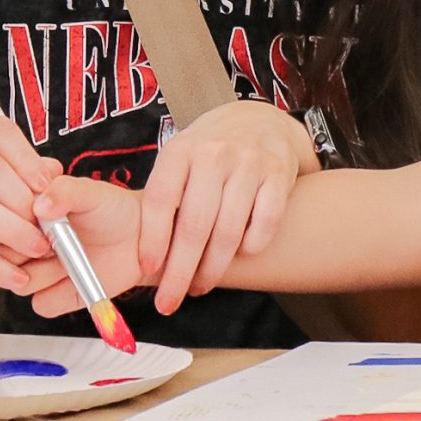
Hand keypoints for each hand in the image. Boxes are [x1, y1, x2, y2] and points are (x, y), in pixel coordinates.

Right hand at [0, 116, 57, 292]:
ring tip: (39, 247)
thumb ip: (39, 171)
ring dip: (12, 231)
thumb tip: (50, 176)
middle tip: (47, 222)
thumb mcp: (19, 176)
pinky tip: (18, 275)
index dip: (26, 157)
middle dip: (23, 198)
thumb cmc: (1, 201)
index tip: (47, 184)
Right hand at [26, 174, 146, 319]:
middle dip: (26, 248)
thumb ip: (64, 191)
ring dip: (45, 270)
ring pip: (18, 282)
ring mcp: (36, 272)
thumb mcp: (88, 191)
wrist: (140, 237)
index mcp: (21, 214)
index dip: (12, 221)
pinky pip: (42, 304)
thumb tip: (39, 205)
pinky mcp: (53, 297)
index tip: (38, 214)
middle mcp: (22, 245)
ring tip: (68, 253)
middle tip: (53, 238)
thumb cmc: (110, 208)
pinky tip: (74, 275)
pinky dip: (59, 292)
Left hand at [137, 99, 315, 314]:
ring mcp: (249, 163)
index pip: (159, 200)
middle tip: (170, 300)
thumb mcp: (180, 158)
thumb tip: (142, 254)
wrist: (260, 119)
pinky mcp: (279, 174)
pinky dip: (250, 247)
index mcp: (181, 150)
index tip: (147, 270)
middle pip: (194, 225)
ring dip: (212, 269)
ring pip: (228, 232)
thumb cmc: (209, 151)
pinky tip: (240, 255)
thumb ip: (165, 196)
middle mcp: (214, 153)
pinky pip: (265, 224)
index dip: (152, 240)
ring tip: (200, 285)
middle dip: (179, 271)